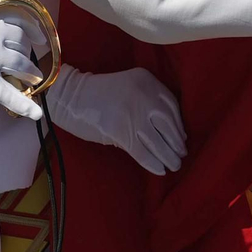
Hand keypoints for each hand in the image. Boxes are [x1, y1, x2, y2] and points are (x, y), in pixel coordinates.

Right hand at [0, 13, 45, 120]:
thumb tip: (1, 39)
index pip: (18, 25)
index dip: (33, 33)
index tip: (41, 40)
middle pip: (22, 47)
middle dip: (27, 57)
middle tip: (26, 65)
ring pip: (21, 66)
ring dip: (31, 74)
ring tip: (33, 79)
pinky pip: (8, 93)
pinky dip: (24, 104)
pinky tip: (36, 112)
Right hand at [46, 66, 185, 174]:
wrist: (70, 97)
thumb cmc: (100, 94)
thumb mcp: (129, 86)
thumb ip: (148, 101)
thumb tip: (169, 132)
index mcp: (147, 81)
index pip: (172, 106)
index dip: (179, 124)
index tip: (182, 137)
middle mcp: (144, 96)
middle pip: (168, 124)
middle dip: (177, 142)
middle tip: (181, 154)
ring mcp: (133, 114)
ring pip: (158, 140)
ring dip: (168, 156)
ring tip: (174, 165)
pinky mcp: (120, 131)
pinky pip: (142, 151)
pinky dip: (153, 163)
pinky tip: (159, 170)